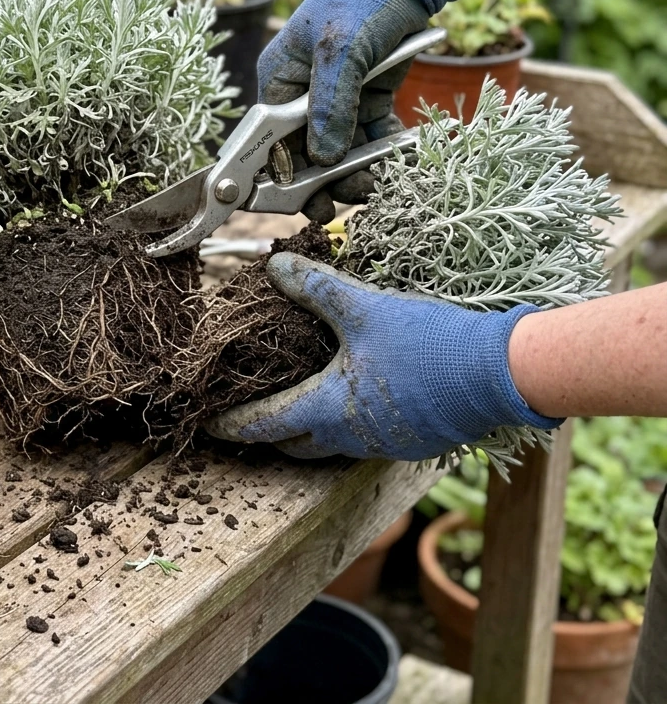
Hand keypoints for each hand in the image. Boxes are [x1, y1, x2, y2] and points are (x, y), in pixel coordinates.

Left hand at [204, 253, 561, 460]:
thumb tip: (274, 265)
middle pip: (295, 444)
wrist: (501, 374)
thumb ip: (315, 288)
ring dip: (310, 431)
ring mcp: (384, 445)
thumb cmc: (428, 344)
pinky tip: (355, 401)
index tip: (210, 424)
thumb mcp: (364, 308)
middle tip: (250, 416)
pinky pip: (365, 440)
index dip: (233, 423)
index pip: (264, 424)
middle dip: (269, 433)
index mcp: (328, 409)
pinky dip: (346, 425)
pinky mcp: (413, 442)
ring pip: (331, 445)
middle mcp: (350, 437)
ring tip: (297, 408)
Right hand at [257, 0, 462, 222]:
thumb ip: (329, 106)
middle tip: (345, 200)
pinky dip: (382, 153)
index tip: (297, 205)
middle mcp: (301, 95)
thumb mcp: (339, 49)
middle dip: (323, 181)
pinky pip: (370, 137)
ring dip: (355, 172)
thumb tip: (320, 160)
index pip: (268, 141)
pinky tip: (395, 163)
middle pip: (304, 153)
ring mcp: (336, 98)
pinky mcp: (369, 98)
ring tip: (375, 185)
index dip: (278, 176)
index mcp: (278, 81)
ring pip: (339, 151)